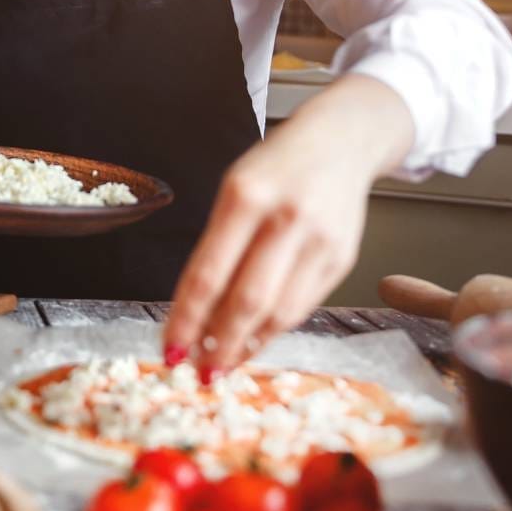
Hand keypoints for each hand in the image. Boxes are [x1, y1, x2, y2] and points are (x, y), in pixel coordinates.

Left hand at [163, 74, 413, 378]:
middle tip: (196, 370)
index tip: (169, 349)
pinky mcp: (342, 258)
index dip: (186, 319)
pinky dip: (273, 331)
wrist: (341, 140)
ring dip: (246, 346)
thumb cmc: (277, 167)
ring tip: (221, 365)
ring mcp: (318, 241)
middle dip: (216, 344)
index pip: (208, 273)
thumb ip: (218, 244)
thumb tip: (194, 310)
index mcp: (245, 196)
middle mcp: (285, 219)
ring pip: (278, 313)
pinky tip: (253, 342)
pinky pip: (303, 307)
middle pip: (245, 301)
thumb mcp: (236, 189)